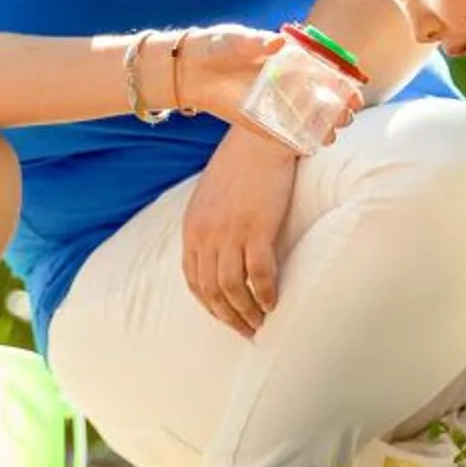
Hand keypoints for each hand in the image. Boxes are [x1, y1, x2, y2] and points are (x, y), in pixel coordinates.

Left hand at [177, 26, 362, 150]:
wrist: (191, 69)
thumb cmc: (218, 46)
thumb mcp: (235, 40)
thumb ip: (255, 42)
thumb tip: (276, 42)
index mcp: (292, 58)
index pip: (326, 72)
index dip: (343, 84)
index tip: (353, 94)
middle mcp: (290, 82)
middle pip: (323, 98)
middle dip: (338, 110)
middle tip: (345, 118)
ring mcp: (277, 103)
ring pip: (308, 119)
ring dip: (322, 128)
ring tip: (330, 135)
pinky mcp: (262, 122)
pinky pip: (284, 135)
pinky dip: (298, 141)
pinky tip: (309, 147)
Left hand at [180, 129, 300, 336]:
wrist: (261, 136)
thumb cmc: (242, 163)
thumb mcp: (212, 195)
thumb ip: (210, 224)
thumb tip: (220, 249)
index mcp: (192, 227)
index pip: (193, 279)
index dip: (209, 305)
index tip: (225, 318)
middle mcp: (206, 234)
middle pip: (211, 291)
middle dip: (227, 316)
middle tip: (246, 331)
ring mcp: (229, 233)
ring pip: (232, 289)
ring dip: (246, 312)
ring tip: (260, 322)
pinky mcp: (256, 229)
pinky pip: (259, 275)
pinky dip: (265, 294)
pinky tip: (273, 303)